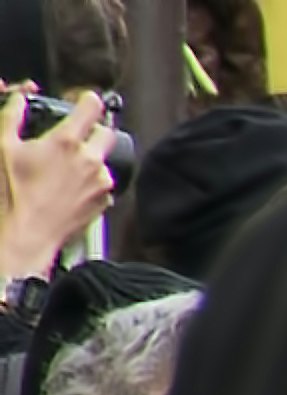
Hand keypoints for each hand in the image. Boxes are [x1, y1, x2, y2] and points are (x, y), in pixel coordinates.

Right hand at [0, 89, 111, 284]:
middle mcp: (90, 160)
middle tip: (75, 136)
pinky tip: (70, 186)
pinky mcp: (105, 201)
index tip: (82, 101)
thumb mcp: (4, 147)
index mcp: (67, 142)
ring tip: (66, 167)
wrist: (29, 234)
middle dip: (93, 130)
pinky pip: (104, 183)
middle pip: (107, 132)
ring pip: (105, 160)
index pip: (92, 106)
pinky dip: (92, 180)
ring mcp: (101, 182)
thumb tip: (18, 99)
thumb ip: (12, 116)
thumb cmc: (15, 194)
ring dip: (91, 158)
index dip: (87, 99)